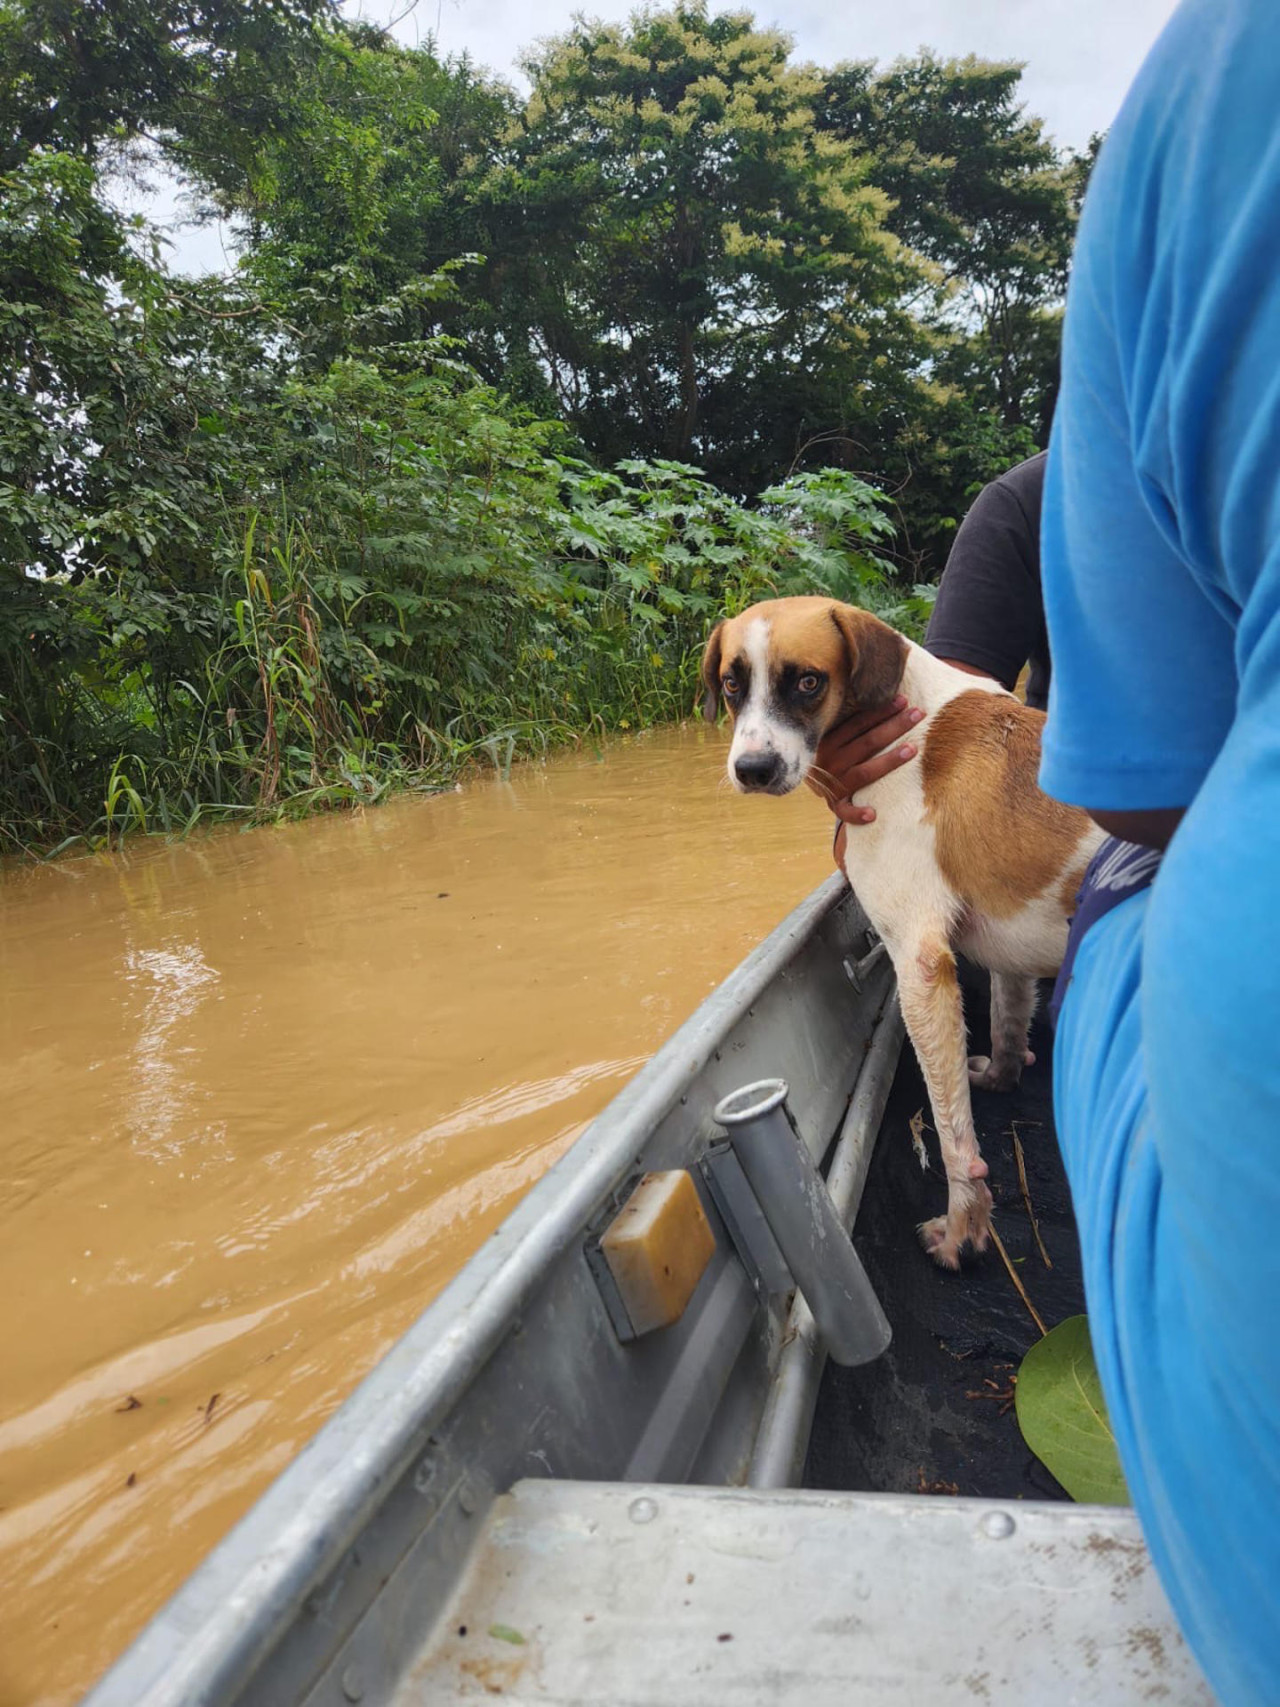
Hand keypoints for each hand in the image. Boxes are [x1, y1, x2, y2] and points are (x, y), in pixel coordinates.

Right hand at [806, 695, 923, 827]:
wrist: (798, 778)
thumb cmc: (826, 752)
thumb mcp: (831, 734)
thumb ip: (850, 721)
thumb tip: (880, 694)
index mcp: (828, 741)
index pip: (858, 723)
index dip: (882, 711)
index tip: (903, 700)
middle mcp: (830, 761)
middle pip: (868, 742)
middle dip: (895, 727)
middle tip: (919, 714)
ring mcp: (833, 784)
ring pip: (865, 772)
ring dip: (889, 761)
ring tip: (913, 749)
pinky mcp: (835, 804)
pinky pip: (845, 811)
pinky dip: (856, 814)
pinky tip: (872, 814)